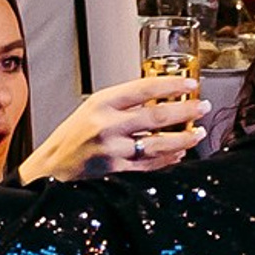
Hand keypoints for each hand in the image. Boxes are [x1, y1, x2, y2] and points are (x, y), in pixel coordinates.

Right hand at [19, 75, 204, 181]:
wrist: (51, 167)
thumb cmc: (72, 136)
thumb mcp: (92, 110)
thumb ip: (124, 103)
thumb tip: (162, 96)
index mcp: (101, 104)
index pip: (144, 88)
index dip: (171, 84)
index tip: (191, 82)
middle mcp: (106, 126)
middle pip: (157, 116)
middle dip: (185, 110)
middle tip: (202, 107)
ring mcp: (111, 150)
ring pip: (158, 143)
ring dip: (184, 138)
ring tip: (199, 133)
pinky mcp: (116, 171)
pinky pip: (150, 165)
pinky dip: (168, 159)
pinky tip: (180, 153)